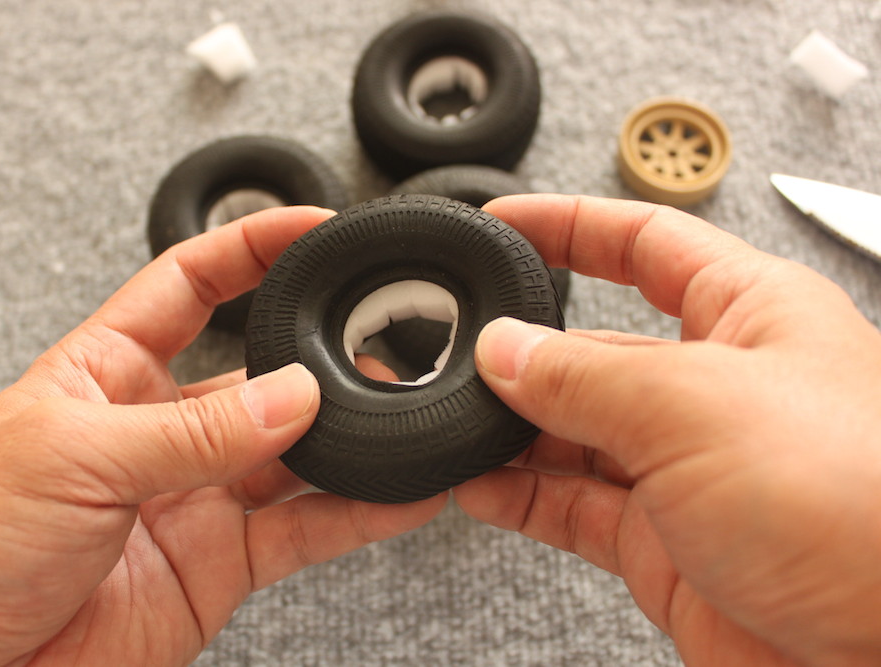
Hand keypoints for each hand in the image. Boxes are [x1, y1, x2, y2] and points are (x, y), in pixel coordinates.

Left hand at [0, 206, 445, 665]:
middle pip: (260, 372)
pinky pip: (304, 529)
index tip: (313, 229)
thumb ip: (192, 432)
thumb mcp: (69, 459)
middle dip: (320, 357)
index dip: (252, 248)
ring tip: (401, 421)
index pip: (191, 284)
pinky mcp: (221, 561)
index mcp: (107, 372)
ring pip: (295, 454)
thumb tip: (291, 395)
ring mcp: (197, 494)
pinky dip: (357, 514)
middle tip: (375, 348)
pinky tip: (398, 497)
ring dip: (351, 439)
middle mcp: (160, 427)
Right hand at [456, 194, 880, 666]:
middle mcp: (718, 388)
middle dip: (528, 352)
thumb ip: (583, 377)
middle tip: (464, 359)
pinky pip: (574, 505)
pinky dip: (522, 497)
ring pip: (577, 434)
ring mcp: (689, 469)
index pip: (645, 242)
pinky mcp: (668, 543)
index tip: (504, 223)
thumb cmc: (860, 511)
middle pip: (598, 349)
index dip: (570, 226)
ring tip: (460, 428)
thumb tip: (505, 349)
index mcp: (751, 316)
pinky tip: (482, 487)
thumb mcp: (696, 408)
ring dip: (514, 433)